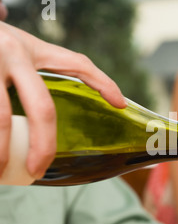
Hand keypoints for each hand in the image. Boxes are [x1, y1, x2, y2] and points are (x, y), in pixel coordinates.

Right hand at [0, 21, 125, 178]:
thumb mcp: (25, 49)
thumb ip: (54, 68)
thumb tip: (110, 102)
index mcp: (32, 50)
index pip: (78, 65)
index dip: (103, 83)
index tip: (120, 105)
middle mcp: (11, 54)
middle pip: (42, 109)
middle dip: (43, 145)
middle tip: (36, 171)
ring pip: (1, 118)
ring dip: (2, 151)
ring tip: (0, 174)